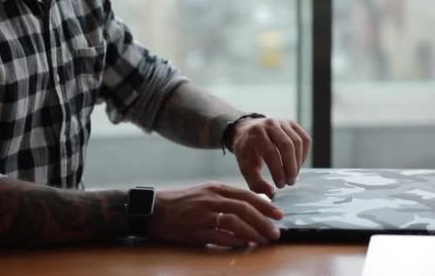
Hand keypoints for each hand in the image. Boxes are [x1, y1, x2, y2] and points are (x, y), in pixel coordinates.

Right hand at [148, 183, 282, 246]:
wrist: (156, 210)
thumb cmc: (183, 202)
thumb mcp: (206, 192)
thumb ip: (227, 198)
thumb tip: (252, 207)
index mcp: (215, 188)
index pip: (246, 195)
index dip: (265, 205)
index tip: (279, 214)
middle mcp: (211, 199)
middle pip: (244, 209)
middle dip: (264, 221)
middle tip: (275, 232)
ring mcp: (203, 215)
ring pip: (235, 223)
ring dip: (253, 233)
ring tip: (264, 241)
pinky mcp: (196, 231)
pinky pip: (221, 237)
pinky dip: (236, 241)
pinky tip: (246, 245)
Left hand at [232, 118, 311, 197]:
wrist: (247, 130)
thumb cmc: (247, 151)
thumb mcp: (245, 166)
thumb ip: (255, 182)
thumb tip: (270, 194)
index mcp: (256, 134)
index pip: (271, 152)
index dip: (278, 170)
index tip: (280, 185)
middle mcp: (270, 124)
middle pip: (287, 146)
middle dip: (290, 167)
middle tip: (289, 182)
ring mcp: (282, 122)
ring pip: (297, 142)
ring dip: (298, 163)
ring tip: (292, 176)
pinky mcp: (292, 124)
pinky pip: (304, 139)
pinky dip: (304, 154)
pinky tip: (297, 165)